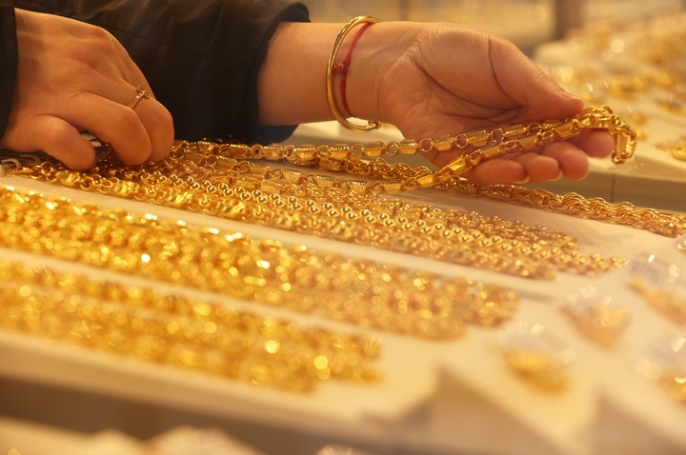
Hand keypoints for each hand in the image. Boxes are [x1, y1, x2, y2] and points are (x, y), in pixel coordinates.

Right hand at [0, 9, 173, 169]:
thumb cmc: (31, 55)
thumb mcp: (79, 46)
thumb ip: (110, 73)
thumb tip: (141, 111)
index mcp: (105, 50)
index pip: (152, 101)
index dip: (154, 131)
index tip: (146, 144)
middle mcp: (90, 69)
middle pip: (151, 118)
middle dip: (154, 148)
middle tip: (140, 160)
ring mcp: (61, 93)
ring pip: (125, 127)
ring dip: (132, 153)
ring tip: (119, 162)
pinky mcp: (32, 118)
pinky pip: (71, 142)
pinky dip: (83, 157)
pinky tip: (82, 159)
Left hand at [348, 22, 614, 183]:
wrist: (403, 59)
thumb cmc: (454, 52)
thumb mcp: (502, 60)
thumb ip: (535, 86)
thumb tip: (578, 107)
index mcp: (527, 103)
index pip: (562, 124)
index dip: (584, 135)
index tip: (604, 142)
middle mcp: (510, 130)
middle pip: (544, 150)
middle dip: (565, 158)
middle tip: (581, 164)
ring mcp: (484, 147)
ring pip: (517, 165)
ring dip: (537, 169)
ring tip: (553, 166)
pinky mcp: (455, 159)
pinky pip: (481, 171)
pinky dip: (500, 173)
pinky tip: (518, 170)